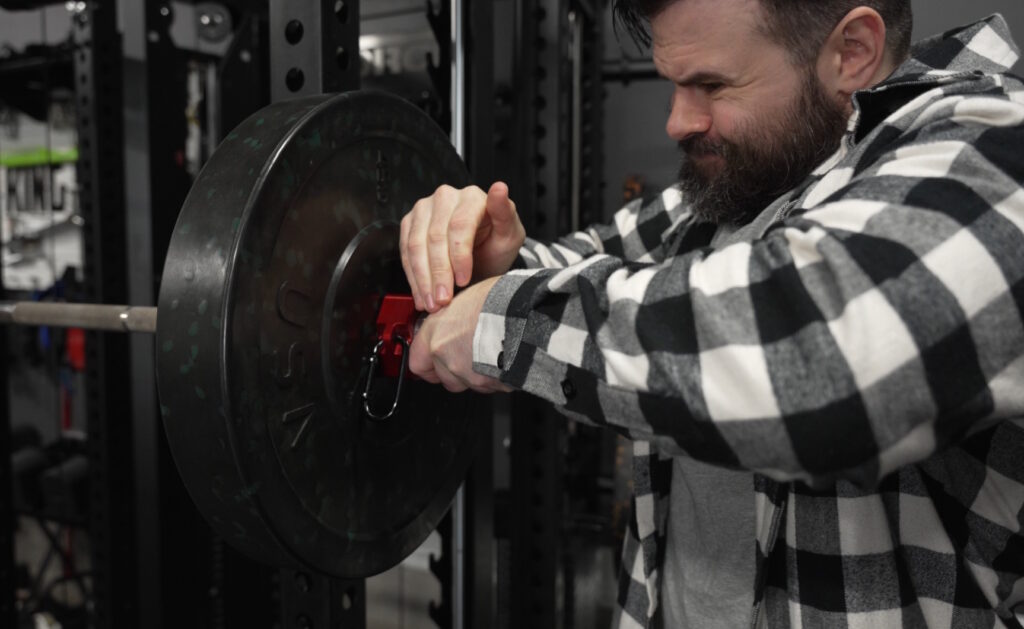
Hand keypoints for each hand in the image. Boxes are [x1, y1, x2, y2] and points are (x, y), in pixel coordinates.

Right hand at [400, 181, 524, 312]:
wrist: (482, 254)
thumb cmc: (496, 243)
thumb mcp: (510, 234)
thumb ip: (506, 212)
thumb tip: (500, 188)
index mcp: (471, 196)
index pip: (460, 226)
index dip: (459, 256)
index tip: (464, 280)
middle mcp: (445, 197)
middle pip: (435, 237)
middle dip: (439, 273)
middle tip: (444, 299)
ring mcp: (424, 209)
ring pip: (416, 245)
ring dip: (422, 279)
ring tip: (432, 303)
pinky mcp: (410, 223)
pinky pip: (405, 252)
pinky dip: (413, 277)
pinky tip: (422, 295)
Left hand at [409, 277, 512, 392]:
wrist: (525, 316)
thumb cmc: (499, 302)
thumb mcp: (465, 300)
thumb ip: (451, 319)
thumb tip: (453, 321)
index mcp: (436, 336)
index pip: (417, 363)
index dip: (426, 363)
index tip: (430, 361)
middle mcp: (447, 359)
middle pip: (444, 378)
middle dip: (454, 370)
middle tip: (467, 353)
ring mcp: (469, 375)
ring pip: (467, 384)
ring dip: (475, 374)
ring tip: (489, 352)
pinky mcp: (491, 384)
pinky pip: (490, 385)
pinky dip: (495, 377)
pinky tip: (503, 358)